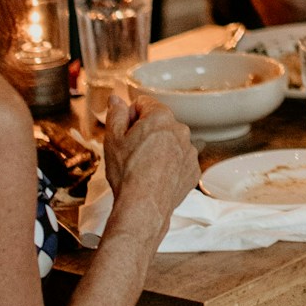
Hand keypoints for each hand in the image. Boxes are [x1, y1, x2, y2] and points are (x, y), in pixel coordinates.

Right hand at [101, 93, 200, 222]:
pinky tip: (155, 177)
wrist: (144, 206)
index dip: (130, 116)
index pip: (144, 103)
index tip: (124, 131)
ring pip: (170, 142)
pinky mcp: (193, 170)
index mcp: (161, 118)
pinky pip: (179, 161)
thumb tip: (116, 100)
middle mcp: (180, 131)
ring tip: (143, 167)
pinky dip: (169, 166)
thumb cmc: (128, 174)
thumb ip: (115, 114)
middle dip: (145, 132)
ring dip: (159, 149)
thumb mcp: (113, 139)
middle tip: (130, 151)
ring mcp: (189, 151)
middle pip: (159, 123)